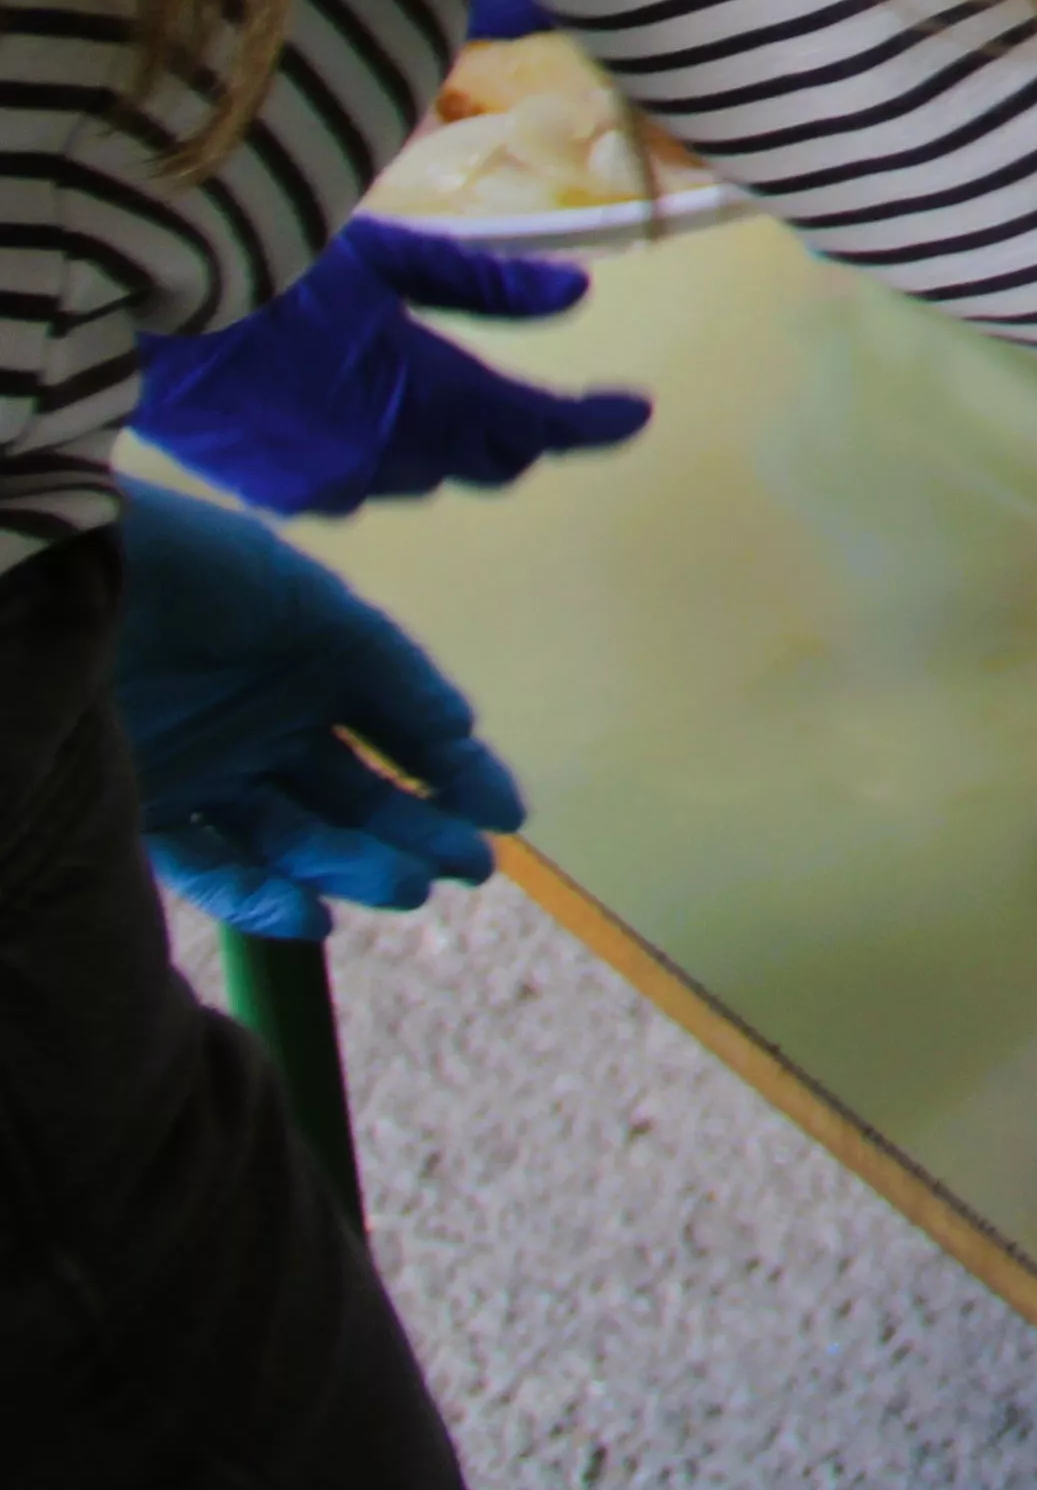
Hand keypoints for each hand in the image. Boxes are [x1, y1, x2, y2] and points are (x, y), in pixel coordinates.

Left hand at [111, 481, 523, 939]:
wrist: (80, 580)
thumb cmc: (200, 574)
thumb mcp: (314, 606)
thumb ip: (388, 673)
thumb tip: (461, 733)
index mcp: (320, 667)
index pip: (402, 733)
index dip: (455, 774)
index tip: (504, 817)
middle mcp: (272, 727)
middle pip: (356, 796)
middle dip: (416, 833)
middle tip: (470, 869)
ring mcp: (213, 772)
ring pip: (296, 838)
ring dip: (354, 866)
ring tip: (406, 888)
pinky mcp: (147, 810)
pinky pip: (212, 866)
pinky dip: (262, 896)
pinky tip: (316, 915)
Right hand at [130, 221, 653, 517]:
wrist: (146, 316)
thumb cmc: (272, 268)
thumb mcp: (390, 257)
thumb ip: (488, 287)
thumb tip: (575, 298)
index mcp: (422, 391)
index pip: (534, 423)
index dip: (591, 423)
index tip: (634, 413)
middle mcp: (387, 453)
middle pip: (489, 460)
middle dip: (524, 433)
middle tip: (548, 403)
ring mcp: (334, 485)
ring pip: (427, 476)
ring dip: (449, 444)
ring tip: (445, 393)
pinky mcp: (286, 497)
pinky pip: (364, 487)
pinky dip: (383, 455)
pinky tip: (366, 414)